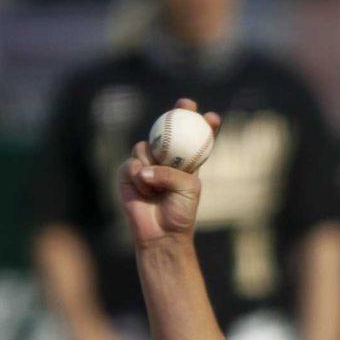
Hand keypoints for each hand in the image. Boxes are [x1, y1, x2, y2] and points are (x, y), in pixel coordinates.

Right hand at [117, 97, 218, 249]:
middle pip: (169, 128)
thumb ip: (171, 172)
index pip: (195, 139)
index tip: (211, 117)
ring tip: (155, 185)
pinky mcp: (128, 173)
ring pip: (144, 146)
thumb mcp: (188, 188)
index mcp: (187, 162)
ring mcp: (146, 164)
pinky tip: (143, 189)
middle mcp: (166, 159)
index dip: (203, 124)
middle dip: (179, 112)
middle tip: (185, 106)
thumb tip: (144, 169)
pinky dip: (138, 176)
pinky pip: (131, 163)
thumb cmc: (180, 212)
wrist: (161, 233)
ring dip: (151, 161)